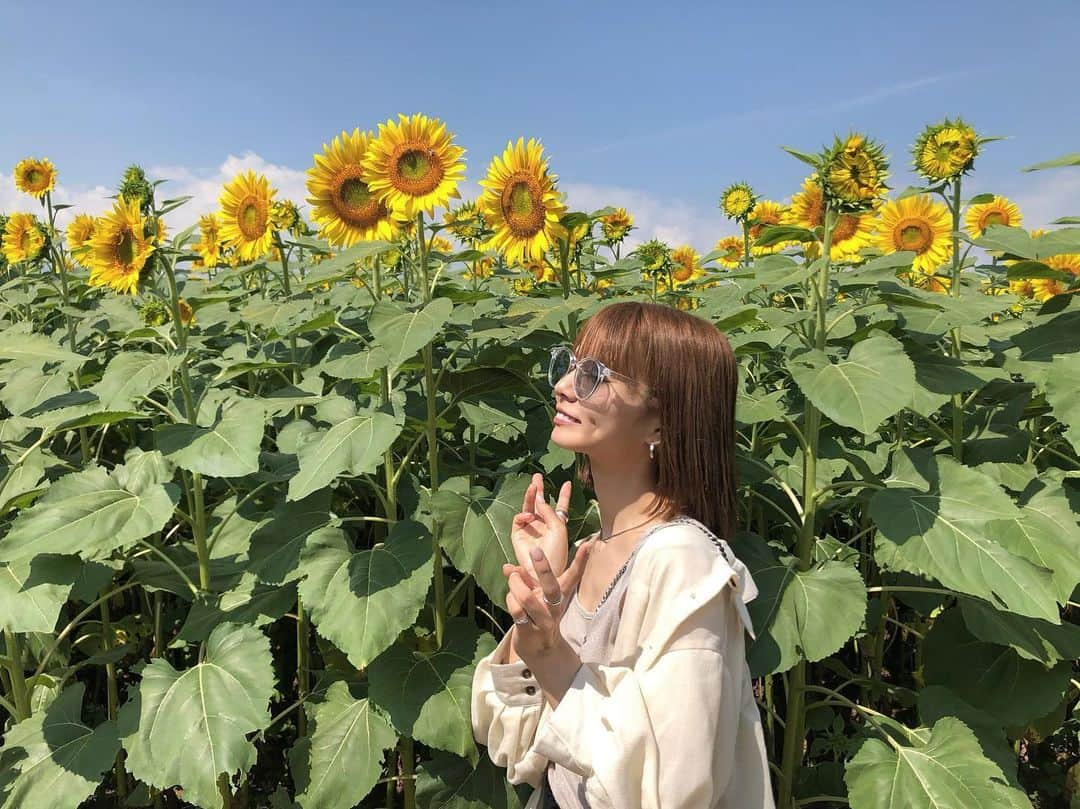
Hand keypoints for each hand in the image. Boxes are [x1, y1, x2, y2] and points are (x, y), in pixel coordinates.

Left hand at [503, 540, 593, 658]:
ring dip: (515, 584)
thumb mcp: (536, 596)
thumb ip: (523, 579)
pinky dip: (509, 599)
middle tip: (536, 550)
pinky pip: (516, 610)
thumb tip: (507, 567)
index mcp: (560, 596)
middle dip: (543, 568)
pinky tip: (511, 599)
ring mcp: (543, 622)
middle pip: (551, 587)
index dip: (581, 561)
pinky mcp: (529, 632)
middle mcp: (554, 608)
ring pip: (527, 597)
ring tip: (512, 578)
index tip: (589, 543)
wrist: (539, 651)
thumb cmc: (537, 616)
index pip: (573, 576)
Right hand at [510, 473, 572, 578]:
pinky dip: (523, 514)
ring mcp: (530, 528)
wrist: (544, 570)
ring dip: (530, 496)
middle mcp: (543, 524)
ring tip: (533, 485)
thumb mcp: (559, 529)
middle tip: (537, 476)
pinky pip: (519, 519)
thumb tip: (540, 498)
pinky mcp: (518, 534)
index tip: (568, 483)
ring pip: (529, 507)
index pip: (560, 507)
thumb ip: (549, 512)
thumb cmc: (557, 552)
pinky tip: (529, 515)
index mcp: (557, 524)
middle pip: (541, 503)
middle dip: (539, 489)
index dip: (564, 495)